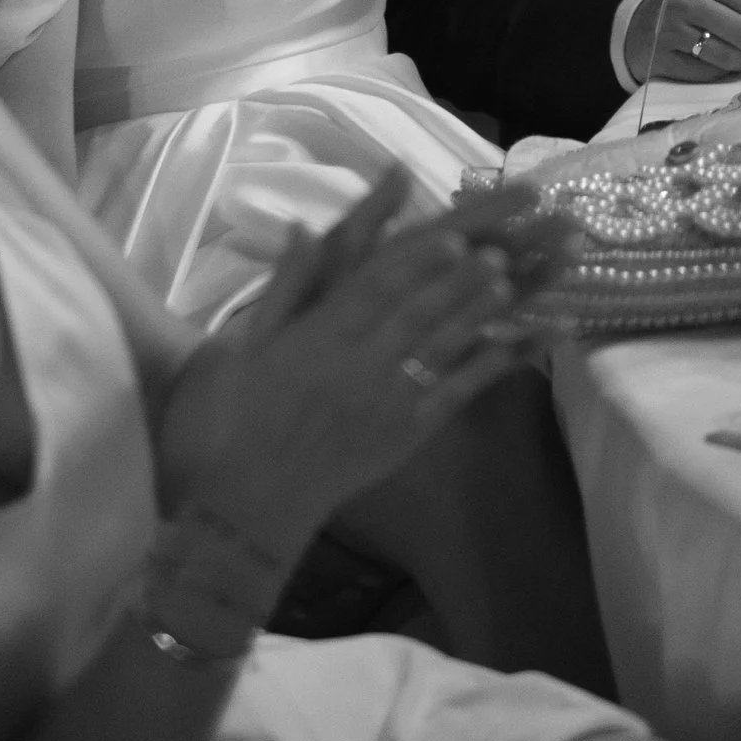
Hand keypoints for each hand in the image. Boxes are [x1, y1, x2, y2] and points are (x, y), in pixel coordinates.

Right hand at [153, 175, 536, 553]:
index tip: (452, 234)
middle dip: (459, 279)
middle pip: (417, 313)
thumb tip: (305, 227)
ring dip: (476, 313)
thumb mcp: (239, 350)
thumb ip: (282, 290)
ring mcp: (385, 405)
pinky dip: (486, 369)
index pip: (374, 290)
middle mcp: (358, 368)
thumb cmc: (224, 426)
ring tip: (512, 281)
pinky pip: (452, 396)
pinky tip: (516, 346)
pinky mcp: (403, 436)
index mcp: (316, 341)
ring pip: (438, 348)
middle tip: (503, 247)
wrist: (239, 513)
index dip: (416, 261)